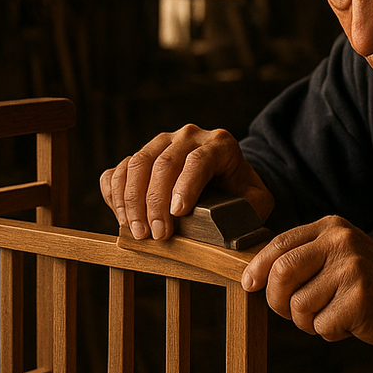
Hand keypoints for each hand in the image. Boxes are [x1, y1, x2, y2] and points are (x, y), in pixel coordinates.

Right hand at [99, 125, 272, 239]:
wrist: (225, 177)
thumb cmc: (241, 192)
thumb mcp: (257, 199)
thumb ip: (252, 208)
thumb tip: (234, 225)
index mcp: (219, 144)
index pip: (198, 160)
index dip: (185, 186)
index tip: (177, 214)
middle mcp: (188, 137)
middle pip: (164, 163)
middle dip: (155, 202)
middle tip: (156, 235)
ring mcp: (161, 143)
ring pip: (137, 164)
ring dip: (132, 201)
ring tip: (137, 231)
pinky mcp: (141, 155)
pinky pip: (118, 169)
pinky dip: (114, 193)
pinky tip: (121, 217)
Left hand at [241, 216, 372, 346]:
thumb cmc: (370, 284)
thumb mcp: (339, 255)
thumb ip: (305, 257)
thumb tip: (255, 274)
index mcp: (332, 228)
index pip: (280, 243)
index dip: (258, 267)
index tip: (250, 284)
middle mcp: (341, 242)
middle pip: (282, 272)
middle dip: (277, 300)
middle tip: (290, 312)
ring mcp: (352, 269)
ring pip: (299, 305)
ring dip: (309, 321)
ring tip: (333, 314)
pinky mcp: (360, 299)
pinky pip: (321, 325)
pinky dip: (330, 332)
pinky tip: (350, 323)